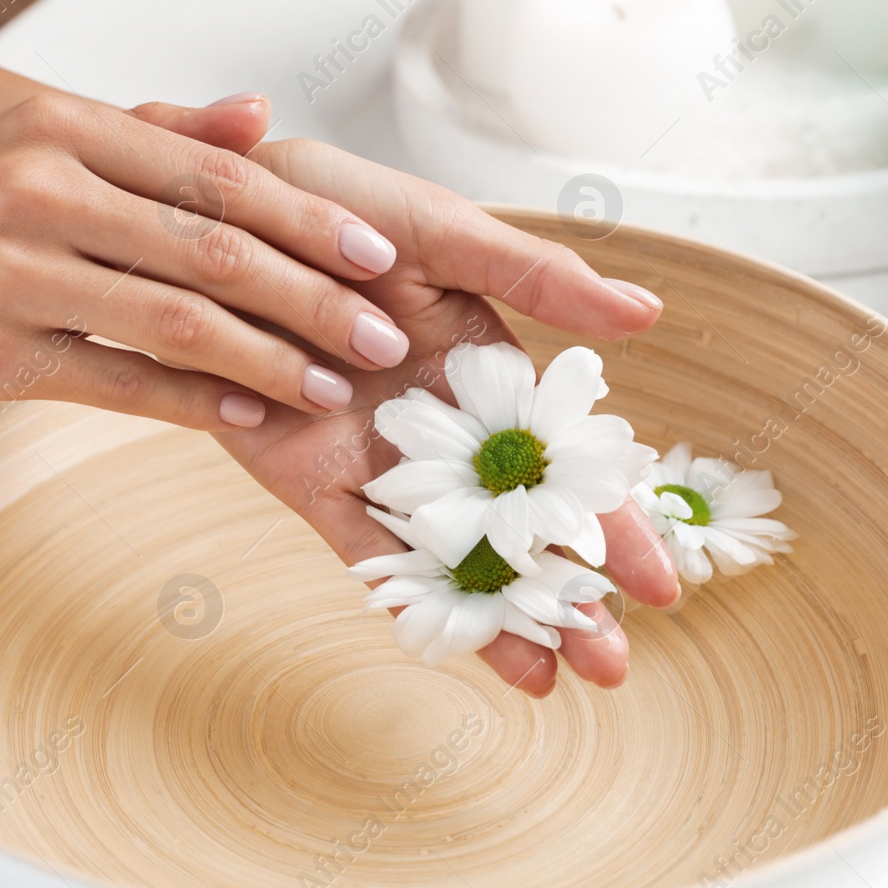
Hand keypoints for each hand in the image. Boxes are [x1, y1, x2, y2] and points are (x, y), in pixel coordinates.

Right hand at [0, 93, 415, 428]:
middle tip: (389, 338)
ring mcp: (9, 272)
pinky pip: (120, 382)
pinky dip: (197, 403)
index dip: (313, 220)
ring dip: (274, 360)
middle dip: (318, 298)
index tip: (382, 258)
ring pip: (179, 320)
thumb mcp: (34, 144)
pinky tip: (254, 417)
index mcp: (61, 125)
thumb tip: (262, 115)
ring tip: (339, 387)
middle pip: (215, 247)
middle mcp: (38, 187)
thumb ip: (153, 132)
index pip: (218, 175)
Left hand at [133, 104, 681, 695]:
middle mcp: (445, 430)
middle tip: (614, 665)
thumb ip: (539, 277)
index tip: (661, 588)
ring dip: (499, 617)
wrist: (227, 216)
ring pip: (451, 555)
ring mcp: (381, 463)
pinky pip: (364, 549)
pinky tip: (454, 648)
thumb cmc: (343, 209)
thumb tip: (646, 315)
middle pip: (519, 529)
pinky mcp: (311, 480)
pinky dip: (407, 598)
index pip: (569, 467)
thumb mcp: (449, 233)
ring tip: (553, 678)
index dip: (616, 527)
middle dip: (567, 598)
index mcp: (492, 375)